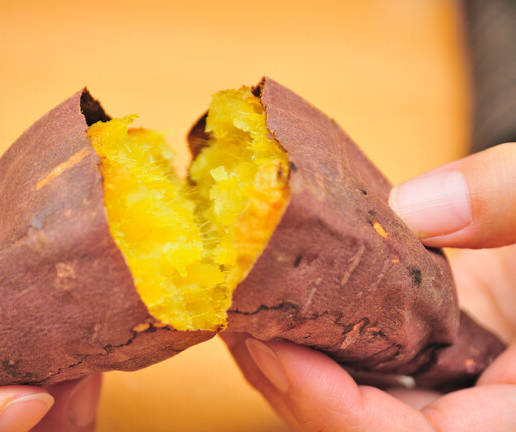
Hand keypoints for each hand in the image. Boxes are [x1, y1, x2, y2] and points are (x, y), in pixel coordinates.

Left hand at [223, 143, 515, 430]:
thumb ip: (513, 201)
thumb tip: (411, 208)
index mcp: (514, 410)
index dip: (335, 410)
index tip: (271, 350)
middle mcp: (475, 409)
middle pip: (360, 425)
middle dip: (286, 381)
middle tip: (232, 315)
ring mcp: (449, 382)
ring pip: (352, 397)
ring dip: (288, 358)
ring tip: (241, 302)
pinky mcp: (431, 350)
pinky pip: (364, 360)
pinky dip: (318, 332)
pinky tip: (283, 293)